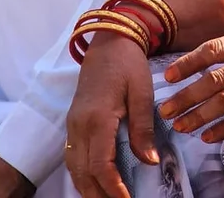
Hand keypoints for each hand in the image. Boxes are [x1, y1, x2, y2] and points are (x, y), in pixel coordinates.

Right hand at [65, 33, 158, 197]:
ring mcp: (72, 124)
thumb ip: (143, 128)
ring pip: (74, 168)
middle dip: (98, 195)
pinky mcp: (73, 121)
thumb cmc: (128, 63)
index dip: (112, 188)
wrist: (108, 40)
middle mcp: (79, 125)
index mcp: (98, 119)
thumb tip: (150, 162)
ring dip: (87, 188)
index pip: (100, 165)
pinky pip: (72, 156)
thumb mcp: (142, 92)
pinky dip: (81, 174)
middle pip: (83, 173)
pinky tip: (93, 181)